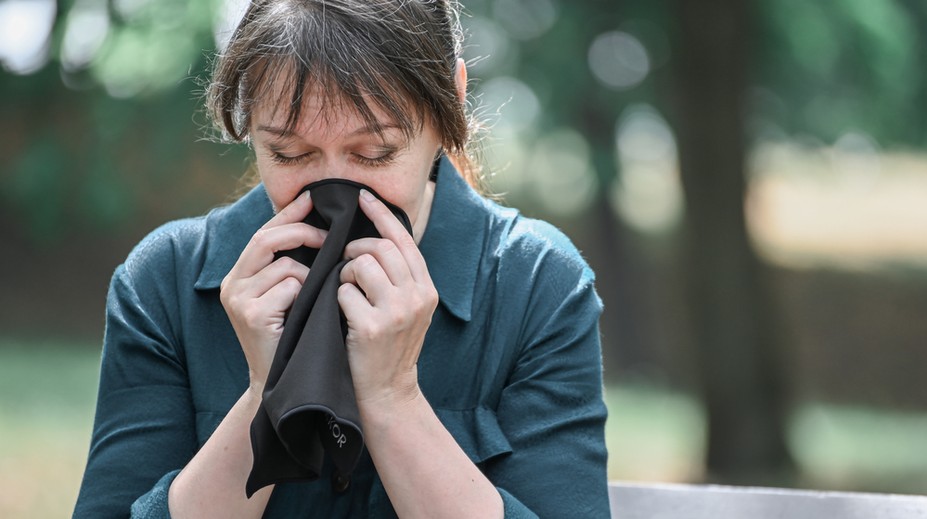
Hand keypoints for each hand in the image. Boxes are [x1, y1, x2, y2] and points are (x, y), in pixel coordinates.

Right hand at [220, 191, 326, 393]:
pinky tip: (307, 314)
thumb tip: (321, 227)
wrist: (285, 383)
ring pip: (285, 266)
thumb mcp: (290, 297)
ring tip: (317, 296)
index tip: (314, 197)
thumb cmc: (295, 337)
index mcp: (240, 276)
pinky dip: (305, 295)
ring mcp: (239, 300)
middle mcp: (232, 285)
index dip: (289, 213)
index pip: (264, 232)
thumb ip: (293, 266)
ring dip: (310, 276)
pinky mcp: (252, 316)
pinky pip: (289, 286)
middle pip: (266, 239)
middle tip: (330, 237)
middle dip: (302, 232)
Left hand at [338, 189, 438, 407]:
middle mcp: (417, 297)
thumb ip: (399, 279)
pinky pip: (344, 291)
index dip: (381, 216)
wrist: (387, 394)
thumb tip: (375, 239)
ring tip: (342, 290)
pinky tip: (340, 314)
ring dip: (343, 272)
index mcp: (426, 289)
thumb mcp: (407, 310)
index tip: (362, 198)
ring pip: (361, 265)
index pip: (404, 240)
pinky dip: (336, 298)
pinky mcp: (373, 327)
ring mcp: (397, 312)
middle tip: (341, 259)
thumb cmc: (388, 348)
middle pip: (380, 248)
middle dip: (354, 248)